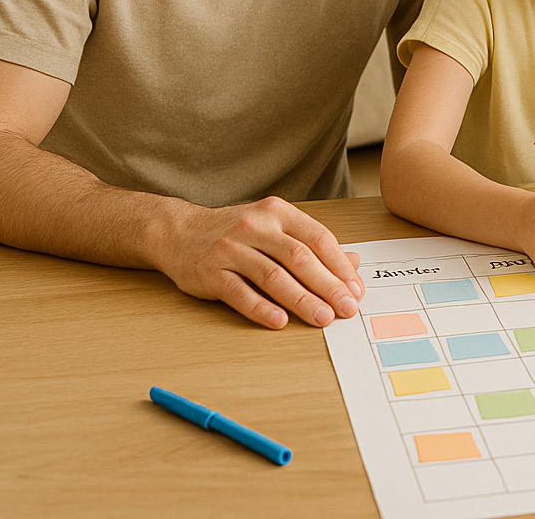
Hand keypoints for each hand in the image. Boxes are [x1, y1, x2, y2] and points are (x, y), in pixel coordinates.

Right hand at [153, 196, 363, 330]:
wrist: (178, 231)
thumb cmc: (236, 232)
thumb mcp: (276, 228)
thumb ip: (313, 245)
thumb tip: (354, 263)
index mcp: (278, 212)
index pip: (318, 239)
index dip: (340, 266)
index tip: (356, 290)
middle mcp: (255, 226)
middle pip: (300, 258)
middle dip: (328, 286)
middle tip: (346, 308)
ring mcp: (231, 248)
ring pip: (273, 276)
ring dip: (301, 300)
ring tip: (322, 318)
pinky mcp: (210, 272)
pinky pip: (239, 292)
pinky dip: (261, 308)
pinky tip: (280, 321)